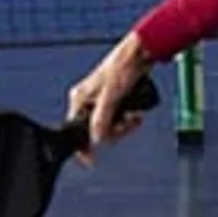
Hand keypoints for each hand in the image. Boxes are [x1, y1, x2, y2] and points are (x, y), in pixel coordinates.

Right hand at [66, 30, 153, 158]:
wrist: (140, 55)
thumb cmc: (123, 67)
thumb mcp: (112, 96)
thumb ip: (102, 118)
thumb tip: (96, 139)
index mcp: (80, 99)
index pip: (76, 130)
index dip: (84, 147)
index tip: (90, 161)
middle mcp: (88, 102)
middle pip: (97, 131)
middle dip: (116, 131)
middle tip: (128, 123)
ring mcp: (101, 103)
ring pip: (109, 127)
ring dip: (124, 126)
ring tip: (135, 117)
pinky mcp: (113, 102)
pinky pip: (118, 120)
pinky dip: (128, 120)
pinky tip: (135, 114)